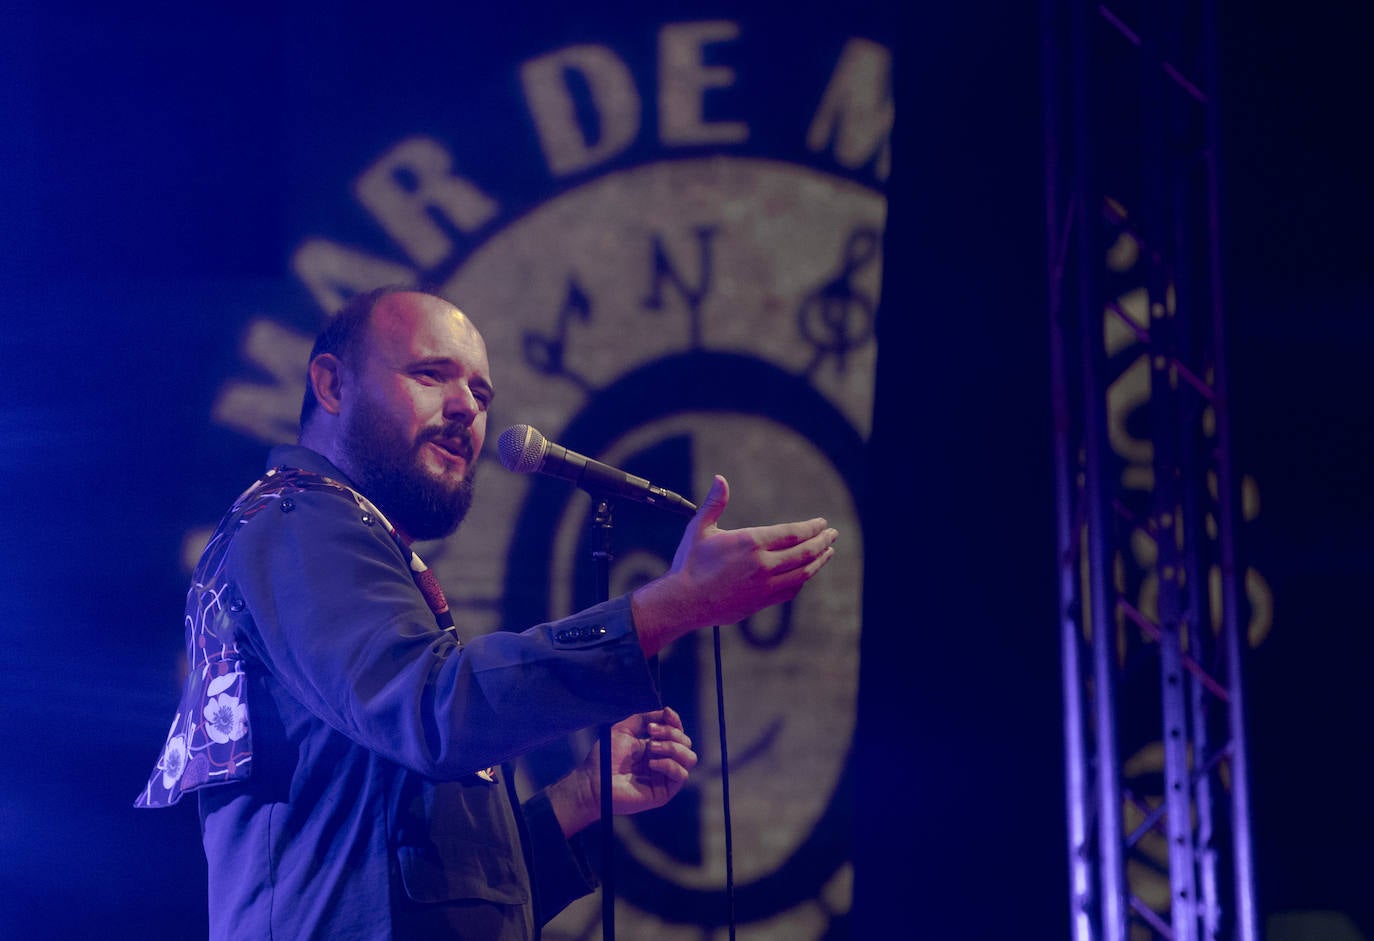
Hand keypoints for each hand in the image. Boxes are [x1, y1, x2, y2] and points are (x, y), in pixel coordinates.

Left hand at [547, 707, 697, 836]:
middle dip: (671, 733)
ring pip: (689, 758)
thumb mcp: (624, 730)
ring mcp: (664, 777)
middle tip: (651, 733)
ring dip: (672, 748)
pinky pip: (681, 775)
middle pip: (686, 743)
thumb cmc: (605, 757)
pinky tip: (651, 763)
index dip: (675, 721)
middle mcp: (662, 761)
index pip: (677, 732)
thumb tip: (666, 712)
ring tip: (651, 747)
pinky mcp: (664, 791)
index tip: (666, 713)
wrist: (594, 781)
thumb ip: (644, 719)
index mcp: (654, 747)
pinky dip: (669, 764)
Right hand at [632, 475, 836, 654]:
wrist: (684, 601)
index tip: (822, 523)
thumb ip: (714, 503)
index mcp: (751, 542)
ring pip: (803, 572)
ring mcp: (765, 585)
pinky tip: (806, 573)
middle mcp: (763, 564)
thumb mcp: (700, 528)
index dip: (812, 528)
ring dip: (819, 561)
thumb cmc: (689, 564)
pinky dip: (803, 580)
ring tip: (828, 552)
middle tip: (833, 535)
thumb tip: (720, 479)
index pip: (793, 532)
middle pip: (804, 551)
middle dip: (822, 542)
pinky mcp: (762, 602)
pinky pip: (791, 590)